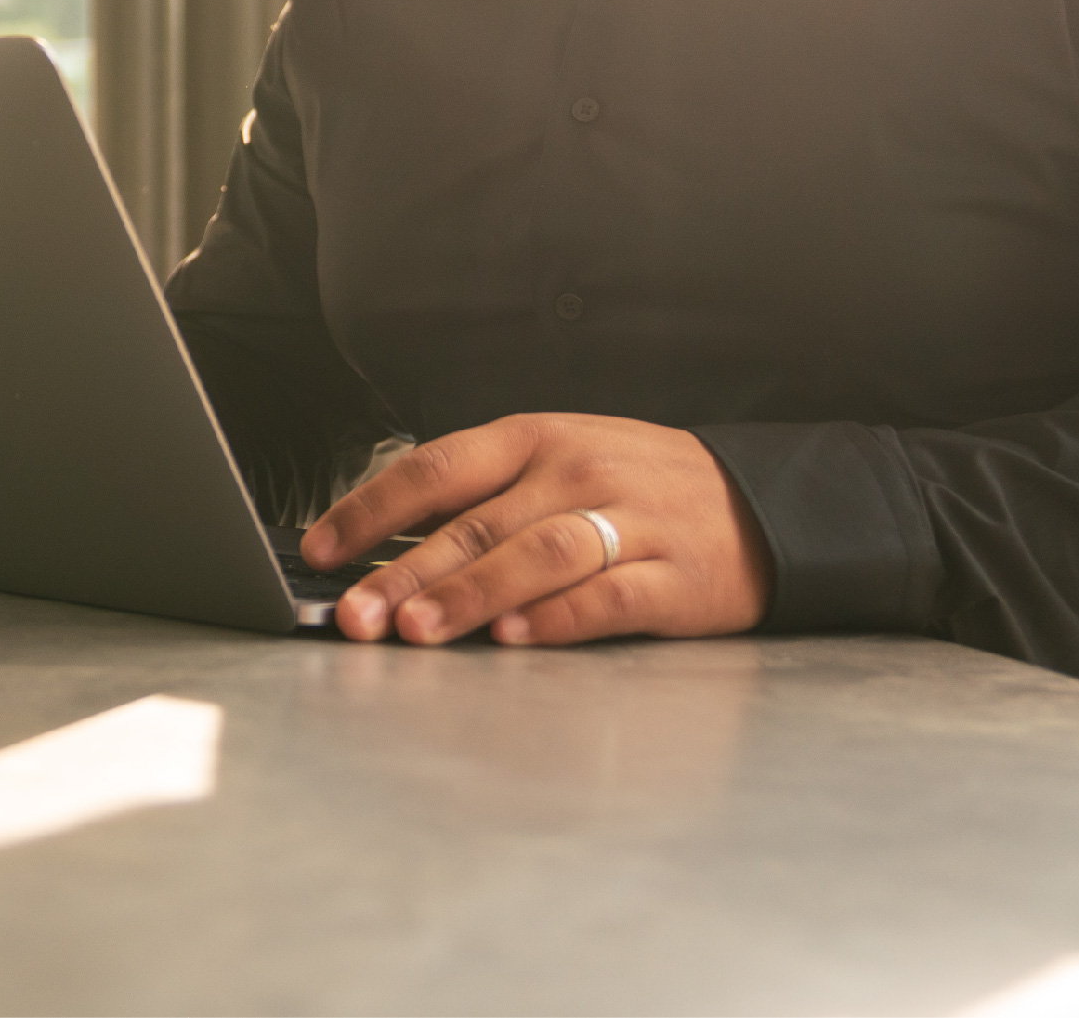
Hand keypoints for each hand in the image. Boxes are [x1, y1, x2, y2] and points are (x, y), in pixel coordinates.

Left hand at [302, 413, 774, 645]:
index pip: (435, 467)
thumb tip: (383, 543)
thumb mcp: (556, 463)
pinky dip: (556, 619)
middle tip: (355, 613)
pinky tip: (514, 640)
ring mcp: (629, 522)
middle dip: (404, 572)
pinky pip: (607, 598)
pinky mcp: (674, 578)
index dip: (371, 510)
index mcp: (536, 438)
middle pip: (477, 522)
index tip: (320, 550)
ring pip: (536, 555)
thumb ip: (480, 497)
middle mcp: (577, 472)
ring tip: (418, 631)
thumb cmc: (635, 487)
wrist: (758, 506)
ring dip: (471, 595)